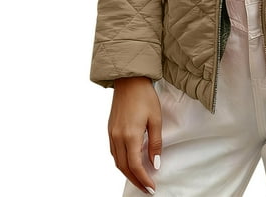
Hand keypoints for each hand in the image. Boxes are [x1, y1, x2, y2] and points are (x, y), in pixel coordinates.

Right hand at [108, 77, 161, 194]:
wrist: (130, 80)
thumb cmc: (145, 97)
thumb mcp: (156, 119)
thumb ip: (155, 143)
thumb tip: (155, 163)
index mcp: (130, 135)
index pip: (135, 165)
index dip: (143, 179)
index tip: (151, 188)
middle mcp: (117, 137)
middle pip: (124, 167)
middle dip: (135, 180)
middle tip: (146, 188)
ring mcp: (111, 134)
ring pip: (117, 161)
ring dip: (128, 172)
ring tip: (140, 179)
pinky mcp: (110, 130)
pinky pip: (114, 152)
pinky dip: (121, 162)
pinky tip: (130, 163)